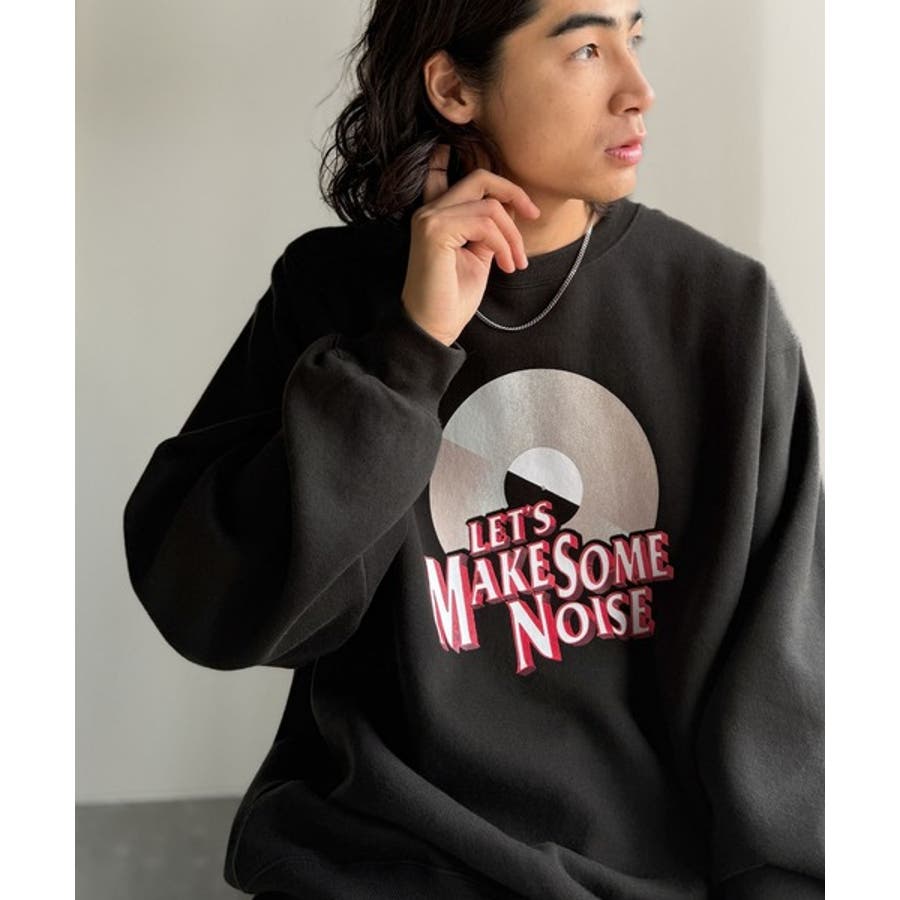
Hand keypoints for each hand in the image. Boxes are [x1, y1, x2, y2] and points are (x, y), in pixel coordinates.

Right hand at [400, 144, 540, 345]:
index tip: (525, 206)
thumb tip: (509, 206)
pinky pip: (484, 224)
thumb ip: (488, 228)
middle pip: (480, 179)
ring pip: (489, 206)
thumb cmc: (453, 298)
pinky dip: (502, 244)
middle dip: (514, 194)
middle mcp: (429, 211)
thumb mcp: (479, 255)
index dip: (492, 178)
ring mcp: (429, 219)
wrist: (433, 328)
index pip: (460, 175)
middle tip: (533, 217)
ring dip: (512, 235)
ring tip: (515, 263)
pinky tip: (505, 266)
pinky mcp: (434, 231)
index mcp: (436, 214)